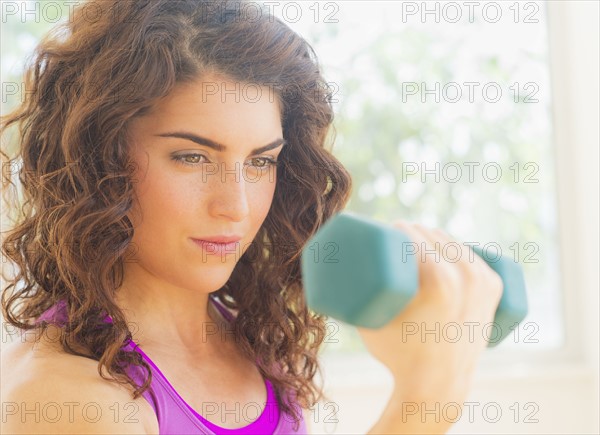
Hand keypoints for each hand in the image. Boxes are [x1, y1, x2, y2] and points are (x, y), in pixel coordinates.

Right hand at [357, 220, 502, 405]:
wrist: (437, 385)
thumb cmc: (396, 354)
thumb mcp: (370, 320)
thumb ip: (353, 294)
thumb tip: (336, 270)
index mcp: (437, 278)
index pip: (412, 234)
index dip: (397, 227)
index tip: (385, 230)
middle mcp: (465, 275)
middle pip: (434, 235)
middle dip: (413, 232)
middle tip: (397, 241)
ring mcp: (483, 281)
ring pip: (455, 243)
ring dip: (436, 238)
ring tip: (418, 244)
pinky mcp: (494, 289)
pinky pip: (476, 256)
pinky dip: (462, 250)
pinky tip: (450, 249)